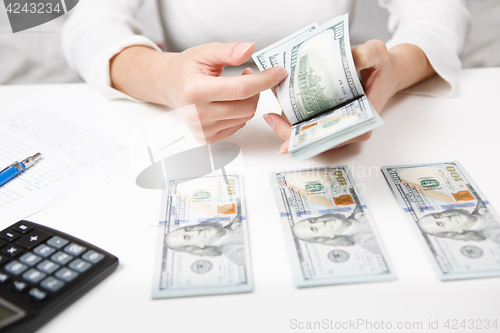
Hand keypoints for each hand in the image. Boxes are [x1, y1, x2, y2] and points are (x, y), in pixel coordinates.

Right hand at [110, 42, 286, 142]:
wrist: (170, 86)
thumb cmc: (188, 69)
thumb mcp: (206, 52)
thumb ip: (229, 51)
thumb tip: (249, 49)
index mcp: (195, 91)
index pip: (241, 89)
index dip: (264, 80)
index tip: (279, 72)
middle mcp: (197, 114)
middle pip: (247, 106)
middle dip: (256, 90)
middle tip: (248, 75)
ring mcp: (202, 129)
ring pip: (245, 117)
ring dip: (248, 100)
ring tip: (234, 87)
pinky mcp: (207, 138)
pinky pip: (238, 125)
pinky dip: (240, 112)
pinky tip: (228, 101)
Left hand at [263, 40, 434, 153]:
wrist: (387, 70)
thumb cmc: (383, 66)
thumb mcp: (378, 53)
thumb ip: (365, 54)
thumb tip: (348, 57)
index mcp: (364, 120)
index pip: (335, 136)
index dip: (312, 138)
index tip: (291, 136)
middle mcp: (351, 128)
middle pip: (319, 139)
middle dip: (294, 135)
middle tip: (273, 121)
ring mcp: (340, 125)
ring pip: (313, 135)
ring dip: (291, 130)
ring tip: (272, 118)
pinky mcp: (332, 119)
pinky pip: (313, 125)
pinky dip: (297, 122)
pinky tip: (280, 115)